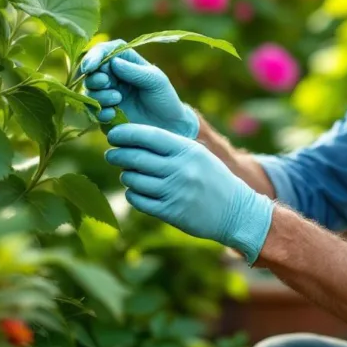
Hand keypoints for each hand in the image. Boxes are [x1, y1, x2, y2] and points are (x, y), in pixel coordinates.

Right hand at [79, 40, 199, 138]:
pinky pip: (92, 113)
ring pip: (89, 92)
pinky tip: (112, 114)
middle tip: (106, 82)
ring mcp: (106, 96)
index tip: (90, 66)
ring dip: (99, 95)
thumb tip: (113, 62)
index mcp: (125, 62)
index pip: (104, 51)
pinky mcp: (104, 115)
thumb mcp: (155, 80)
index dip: (94, 56)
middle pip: (91, 72)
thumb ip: (135, 71)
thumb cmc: (164, 98)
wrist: (168, 126)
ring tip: (117, 99)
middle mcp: (112, 77)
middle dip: (95, 78)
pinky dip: (99, 112)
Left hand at [105, 124, 274, 263]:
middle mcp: (180, 169)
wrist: (235, 211)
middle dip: (118, 154)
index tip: (113, 134)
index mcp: (187, 150)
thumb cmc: (211, 178)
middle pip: (136, 158)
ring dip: (126, 176)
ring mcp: (175, 192)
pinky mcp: (170, 212)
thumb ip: (169, 145)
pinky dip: (133, 194)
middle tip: (111, 154)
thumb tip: (132, 138)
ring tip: (129, 174)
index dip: (126, 133)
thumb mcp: (197, 154)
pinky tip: (136, 191)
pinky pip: (138, 200)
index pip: (149, 136)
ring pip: (133, 180)